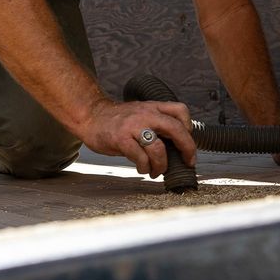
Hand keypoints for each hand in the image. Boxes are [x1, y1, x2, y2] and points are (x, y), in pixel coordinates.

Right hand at [80, 99, 195, 177]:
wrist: (91, 116)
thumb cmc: (117, 120)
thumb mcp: (140, 114)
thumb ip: (156, 125)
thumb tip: (176, 148)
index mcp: (153, 107)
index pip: (180, 110)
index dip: (189, 127)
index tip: (187, 141)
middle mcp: (145, 114)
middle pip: (175, 129)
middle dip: (187, 148)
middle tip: (188, 161)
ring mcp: (133, 126)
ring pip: (158, 148)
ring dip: (161, 165)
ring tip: (156, 171)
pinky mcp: (121, 139)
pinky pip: (140, 157)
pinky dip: (144, 167)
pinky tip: (141, 168)